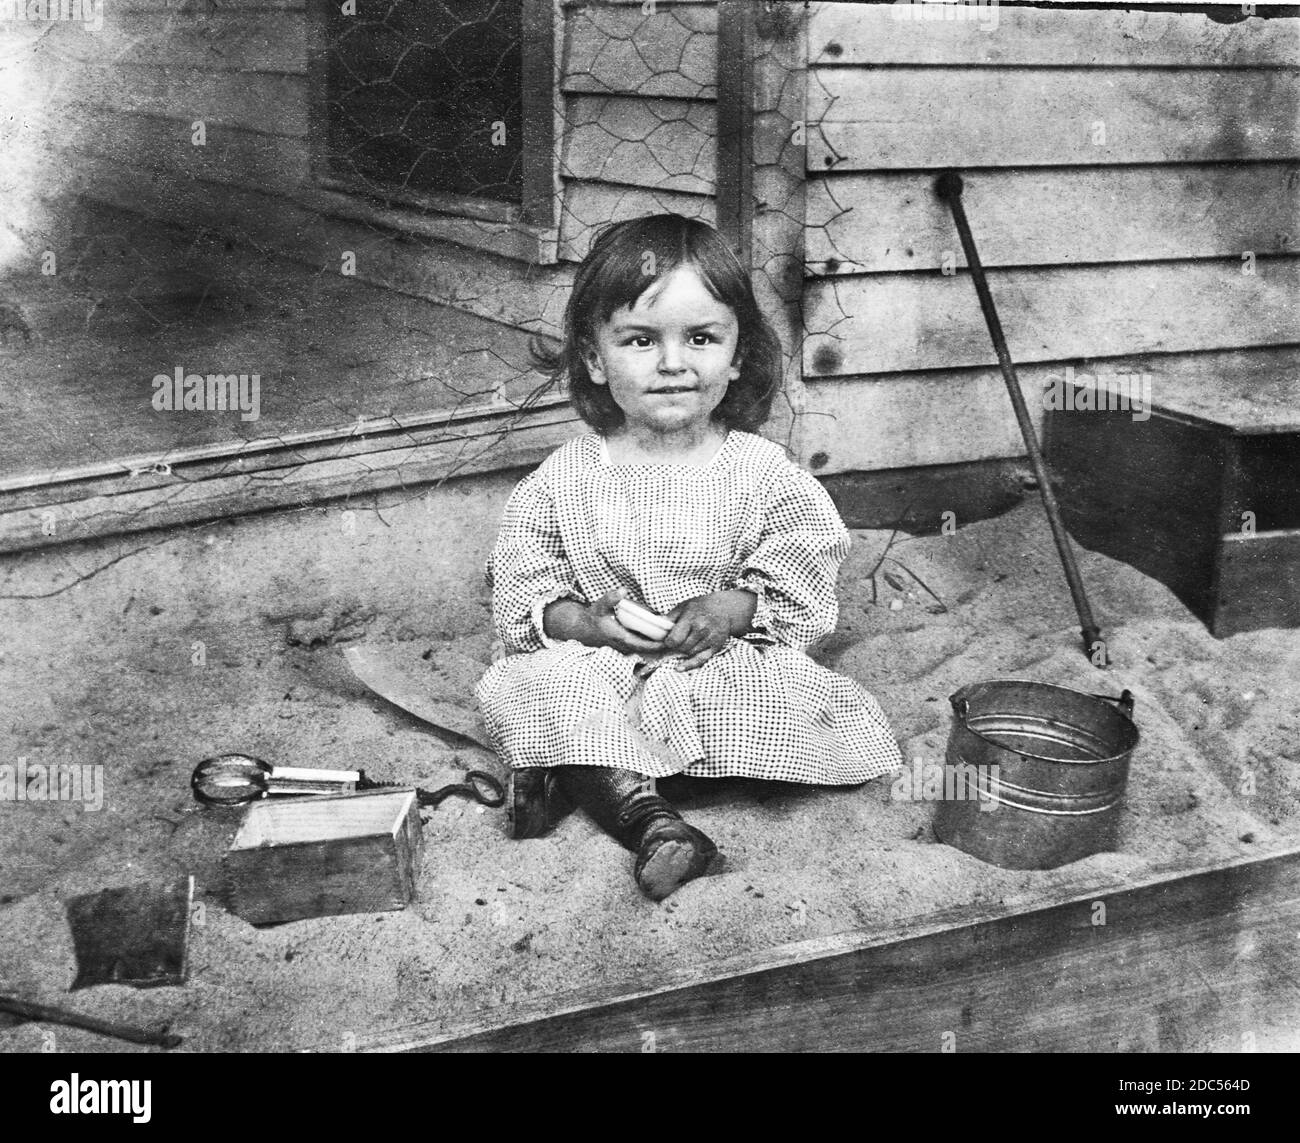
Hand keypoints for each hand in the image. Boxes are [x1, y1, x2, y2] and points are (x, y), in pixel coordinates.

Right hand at [545, 589, 666, 656]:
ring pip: (646, 650)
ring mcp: (625, 648)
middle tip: (680, 638)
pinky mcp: (626, 646)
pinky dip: (652, 643)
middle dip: (663, 645)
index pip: (645, 645)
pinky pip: (642, 647)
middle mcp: (625, 646)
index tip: (672, 639)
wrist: (583, 629)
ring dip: (659, 645)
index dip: (659, 644)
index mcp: (622, 638)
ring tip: (675, 638)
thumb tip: (622, 590)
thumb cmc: (593, 617)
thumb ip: (611, 598)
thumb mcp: (600, 606)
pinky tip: (663, 637)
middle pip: (649, 649)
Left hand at [663, 591, 752, 670]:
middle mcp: (701, 629)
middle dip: (675, 647)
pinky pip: (700, 660)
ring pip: (689, 653)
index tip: (667, 640)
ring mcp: (709, 639)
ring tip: (685, 642)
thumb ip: (669, 618)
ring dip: (683, 651)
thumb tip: (654, 627)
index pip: (674, 639)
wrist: (724, 608)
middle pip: (681, 647)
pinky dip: (689, 665)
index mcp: (691, 618)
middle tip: (675, 642)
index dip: (668, 641)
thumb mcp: (683, 607)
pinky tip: (678, 668)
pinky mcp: (716, 646)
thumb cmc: (700, 607)